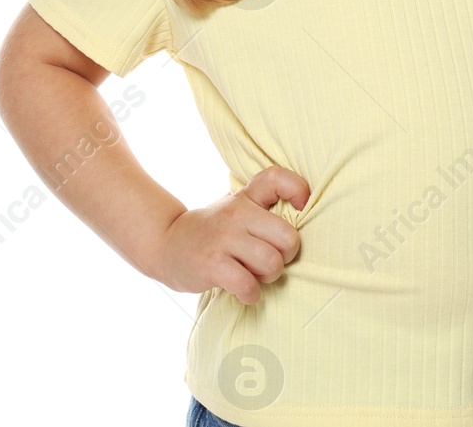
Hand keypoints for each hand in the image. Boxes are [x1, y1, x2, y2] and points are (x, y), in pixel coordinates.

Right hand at [151, 164, 309, 302]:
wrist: (167, 244)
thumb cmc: (214, 230)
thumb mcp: (236, 208)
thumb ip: (264, 206)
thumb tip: (305, 211)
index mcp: (245, 197)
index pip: (276, 178)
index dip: (298, 190)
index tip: (301, 208)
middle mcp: (236, 212)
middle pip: (288, 237)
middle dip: (286, 256)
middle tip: (271, 260)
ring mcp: (224, 238)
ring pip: (272, 263)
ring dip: (269, 277)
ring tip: (256, 275)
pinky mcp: (212, 264)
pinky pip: (248, 284)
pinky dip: (251, 294)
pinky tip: (245, 292)